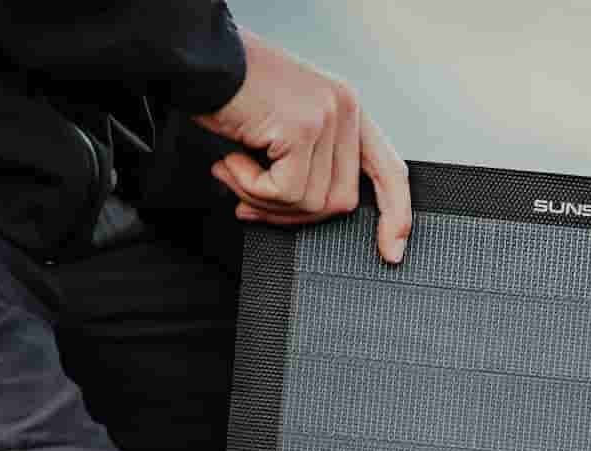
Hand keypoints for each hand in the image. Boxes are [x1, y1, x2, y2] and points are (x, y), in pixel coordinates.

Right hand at [191, 28, 411, 263]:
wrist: (194, 58)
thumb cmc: (230, 91)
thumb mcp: (285, 126)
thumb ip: (310, 163)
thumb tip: (306, 213)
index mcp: (347, 109)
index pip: (389, 170)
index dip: (395, 214)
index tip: (392, 251)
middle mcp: (345, 109)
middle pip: (340, 200)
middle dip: (292, 213)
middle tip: (250, 201)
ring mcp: (327, 118)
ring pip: (312, 202)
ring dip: (264, 200)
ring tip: (233, 169)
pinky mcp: (302, 129)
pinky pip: (286, 193)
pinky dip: (251, 188)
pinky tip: (230, 161)